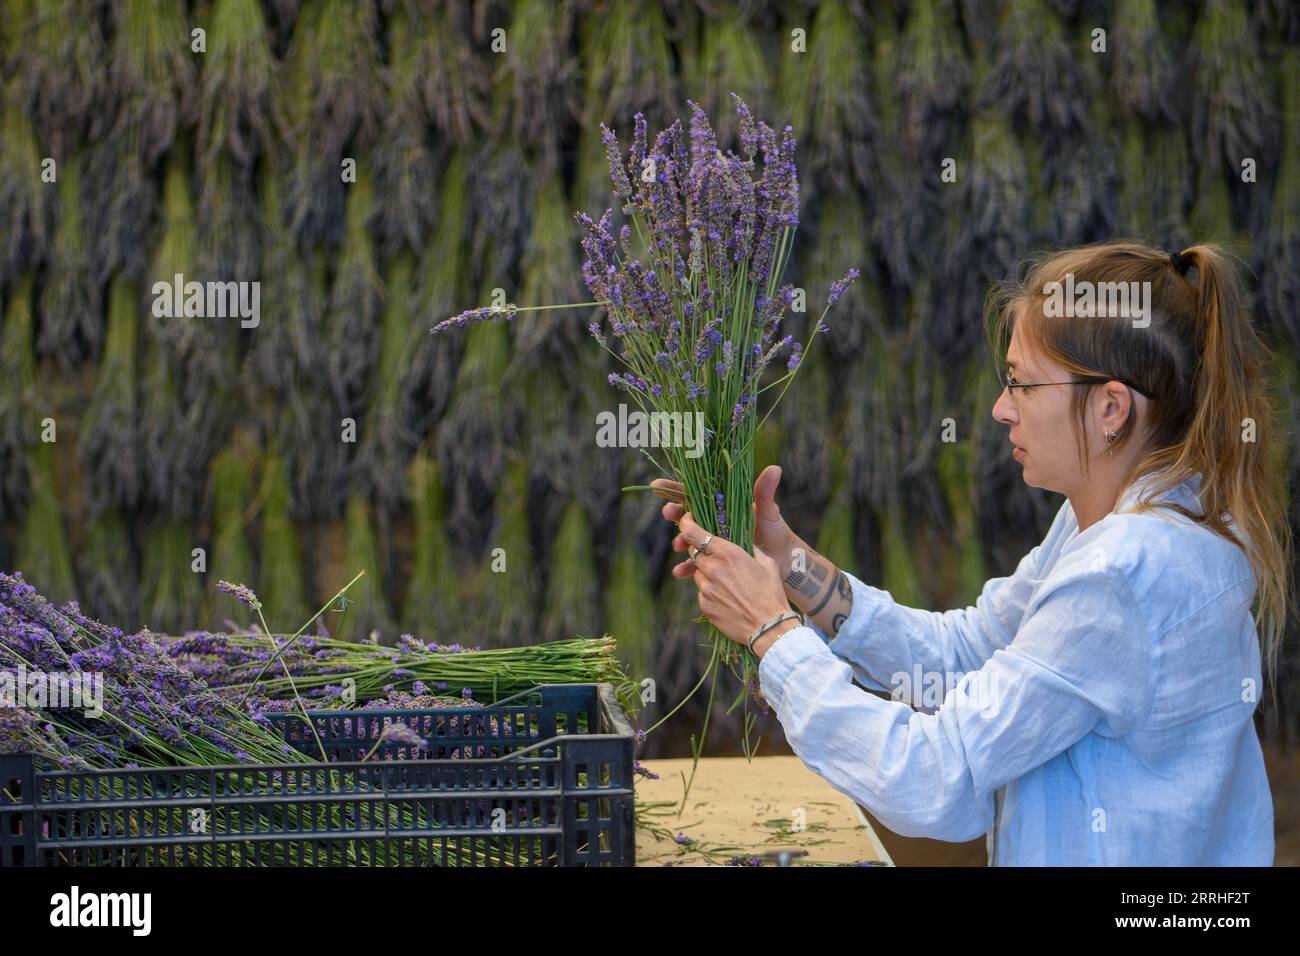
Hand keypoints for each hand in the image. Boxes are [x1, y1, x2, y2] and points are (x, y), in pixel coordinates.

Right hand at [650, 465, 795, 580]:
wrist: (783, 561)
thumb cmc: (775, 532)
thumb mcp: (768, 512)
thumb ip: (765, 492)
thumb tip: (774, 468)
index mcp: (721, 506)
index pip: (693, 493)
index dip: (673, 489)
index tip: (656, 486)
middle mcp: (713, 522)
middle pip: (685, 515)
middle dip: (673, 513)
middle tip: (667, 513)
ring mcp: (712, 541)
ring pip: (688, 540)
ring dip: (680, 541)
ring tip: (678, 546)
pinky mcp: (714, 561)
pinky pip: (696, 563)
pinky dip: (686, 567)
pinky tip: (680, 573)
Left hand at [670, 510, 792, 648]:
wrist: (769, 627)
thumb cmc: (771, 593)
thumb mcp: (766, 563)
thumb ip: (749, 549)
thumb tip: (742, 542)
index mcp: (727, 553)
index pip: (692, 532)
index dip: (685, 523)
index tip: (686, 520)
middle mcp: (712, 569)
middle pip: (692, 552)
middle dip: (700, 550)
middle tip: (715, 555)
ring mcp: (706, 588)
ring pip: (698, 573)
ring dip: (707, 573)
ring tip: (729, 583)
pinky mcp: (704, 605)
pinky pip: (702, 592)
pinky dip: (711, 591)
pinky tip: (728, 598)